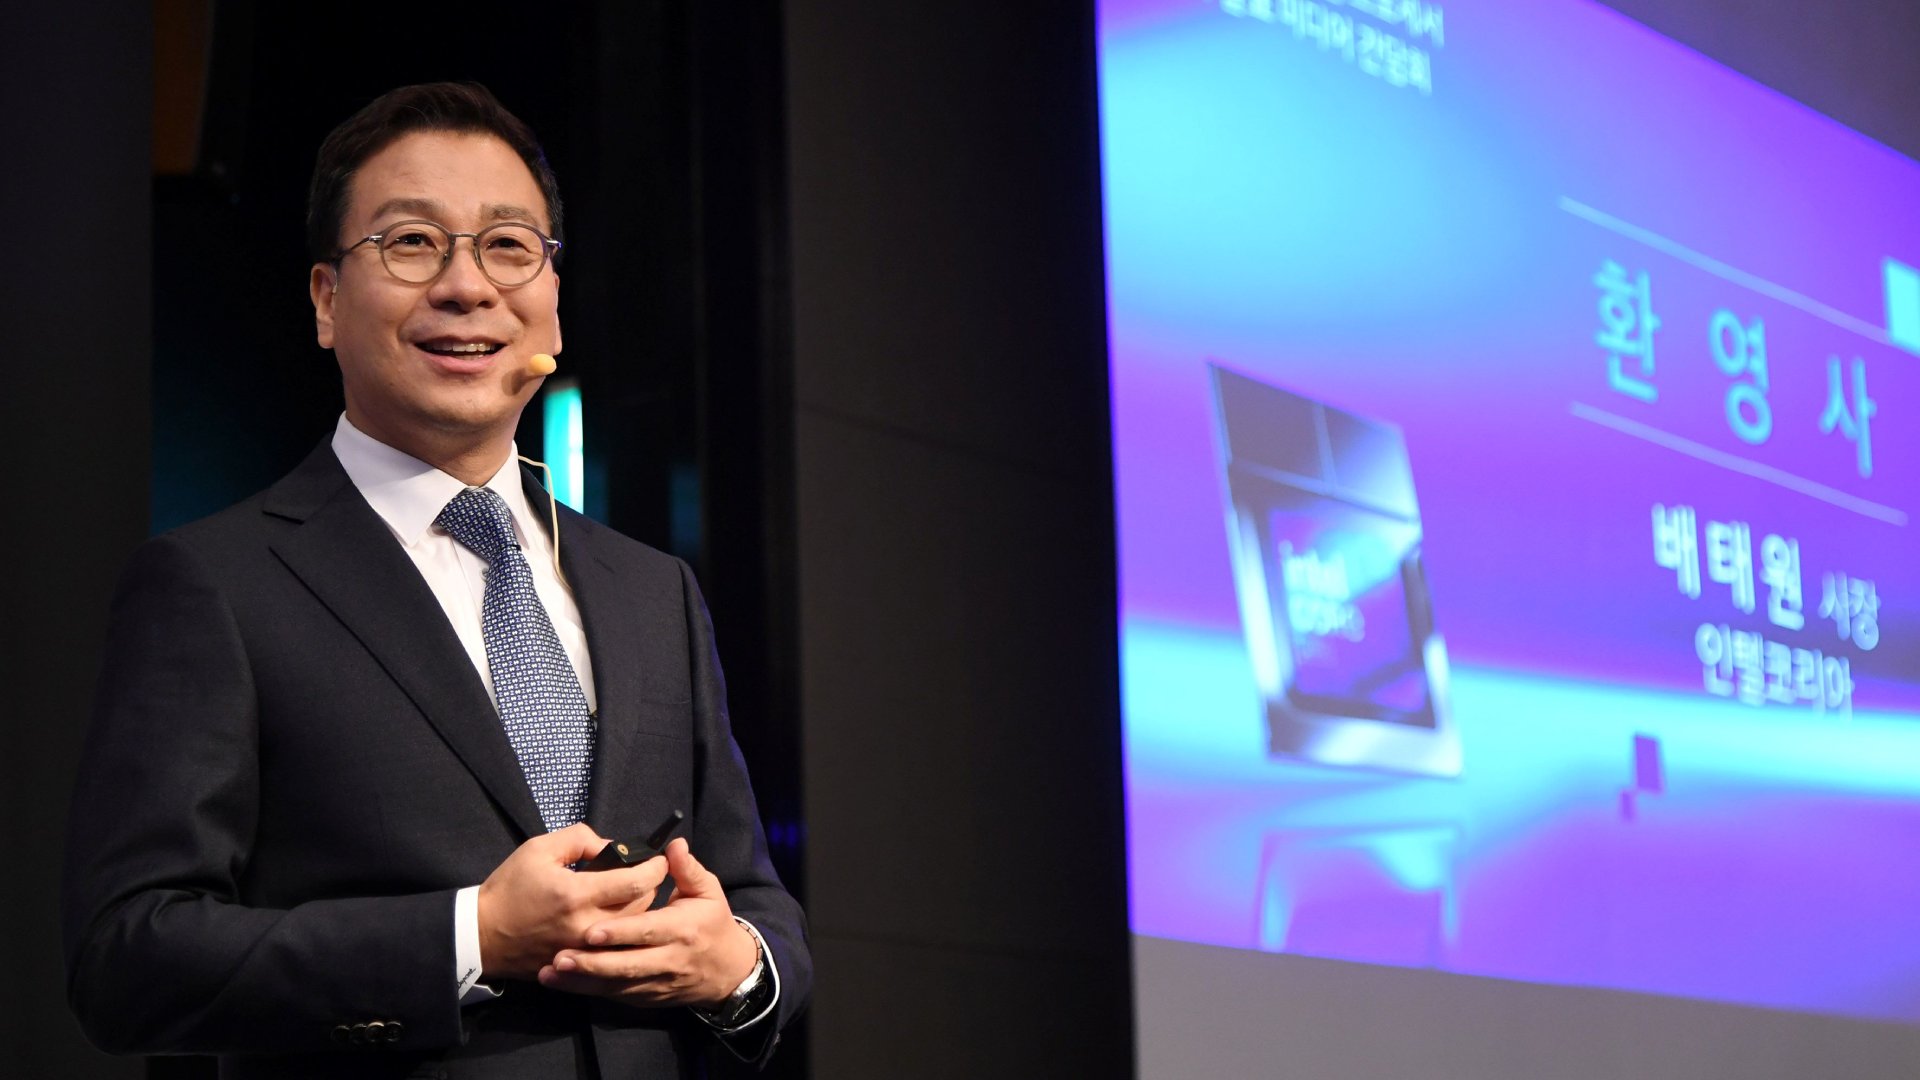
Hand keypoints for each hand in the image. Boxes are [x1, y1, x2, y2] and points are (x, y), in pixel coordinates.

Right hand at [476, 824, 669, 980]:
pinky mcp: (579, 966)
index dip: (655, 869)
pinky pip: (614, 950)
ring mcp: (584, 950)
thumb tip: (610, 847)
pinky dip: (622, 935)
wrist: (481, 934)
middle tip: (644, 875)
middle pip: (642, 909)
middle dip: (650, 888)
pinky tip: (616, 921)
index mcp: (576, 894)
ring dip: (640, 911)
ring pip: (632, 932)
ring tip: (631, 895)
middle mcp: (585, 926)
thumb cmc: (509, 887)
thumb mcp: (538, 849)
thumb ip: (579, 838)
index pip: (635, 883)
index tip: (660, 860)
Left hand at [538, 837, 758, 1007]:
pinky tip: (560, 983)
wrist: (726, 971)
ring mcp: (655, 983)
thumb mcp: (709, 892)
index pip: (647, 931)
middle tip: (558, 957)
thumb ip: (687, 869)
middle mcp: (667, 960)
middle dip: (591, 963)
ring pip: (615, 985)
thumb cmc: (712, 923)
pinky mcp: (644, 998)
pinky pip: (614, 997)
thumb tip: (672, 846)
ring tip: (550, 972)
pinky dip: (587, 991)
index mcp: (682, 930)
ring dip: (582, 980)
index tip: (590, 930)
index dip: (618, 932)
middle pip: (626, 965)